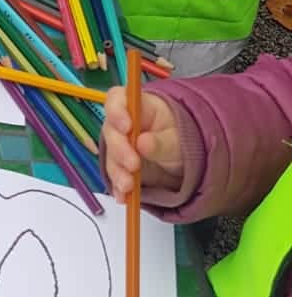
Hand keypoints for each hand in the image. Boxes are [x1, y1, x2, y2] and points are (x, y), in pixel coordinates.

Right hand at [102, 84, 184, 201]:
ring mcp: (120, 144)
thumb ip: (162, 142)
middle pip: (111, 130)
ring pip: (110, 155)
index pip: (118, 99)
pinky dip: (118, 187)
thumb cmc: (182, 139)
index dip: (116, 110)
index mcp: (140, 107)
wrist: (185, 160)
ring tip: (128, 188)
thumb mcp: (179, 140)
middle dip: (119, 149)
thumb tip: (143, 143)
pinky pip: (114, 175)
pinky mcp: (120, 164)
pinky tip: (123, 197)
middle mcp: (124, 124)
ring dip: (117, 172)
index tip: (125, 127)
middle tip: (133, 165)